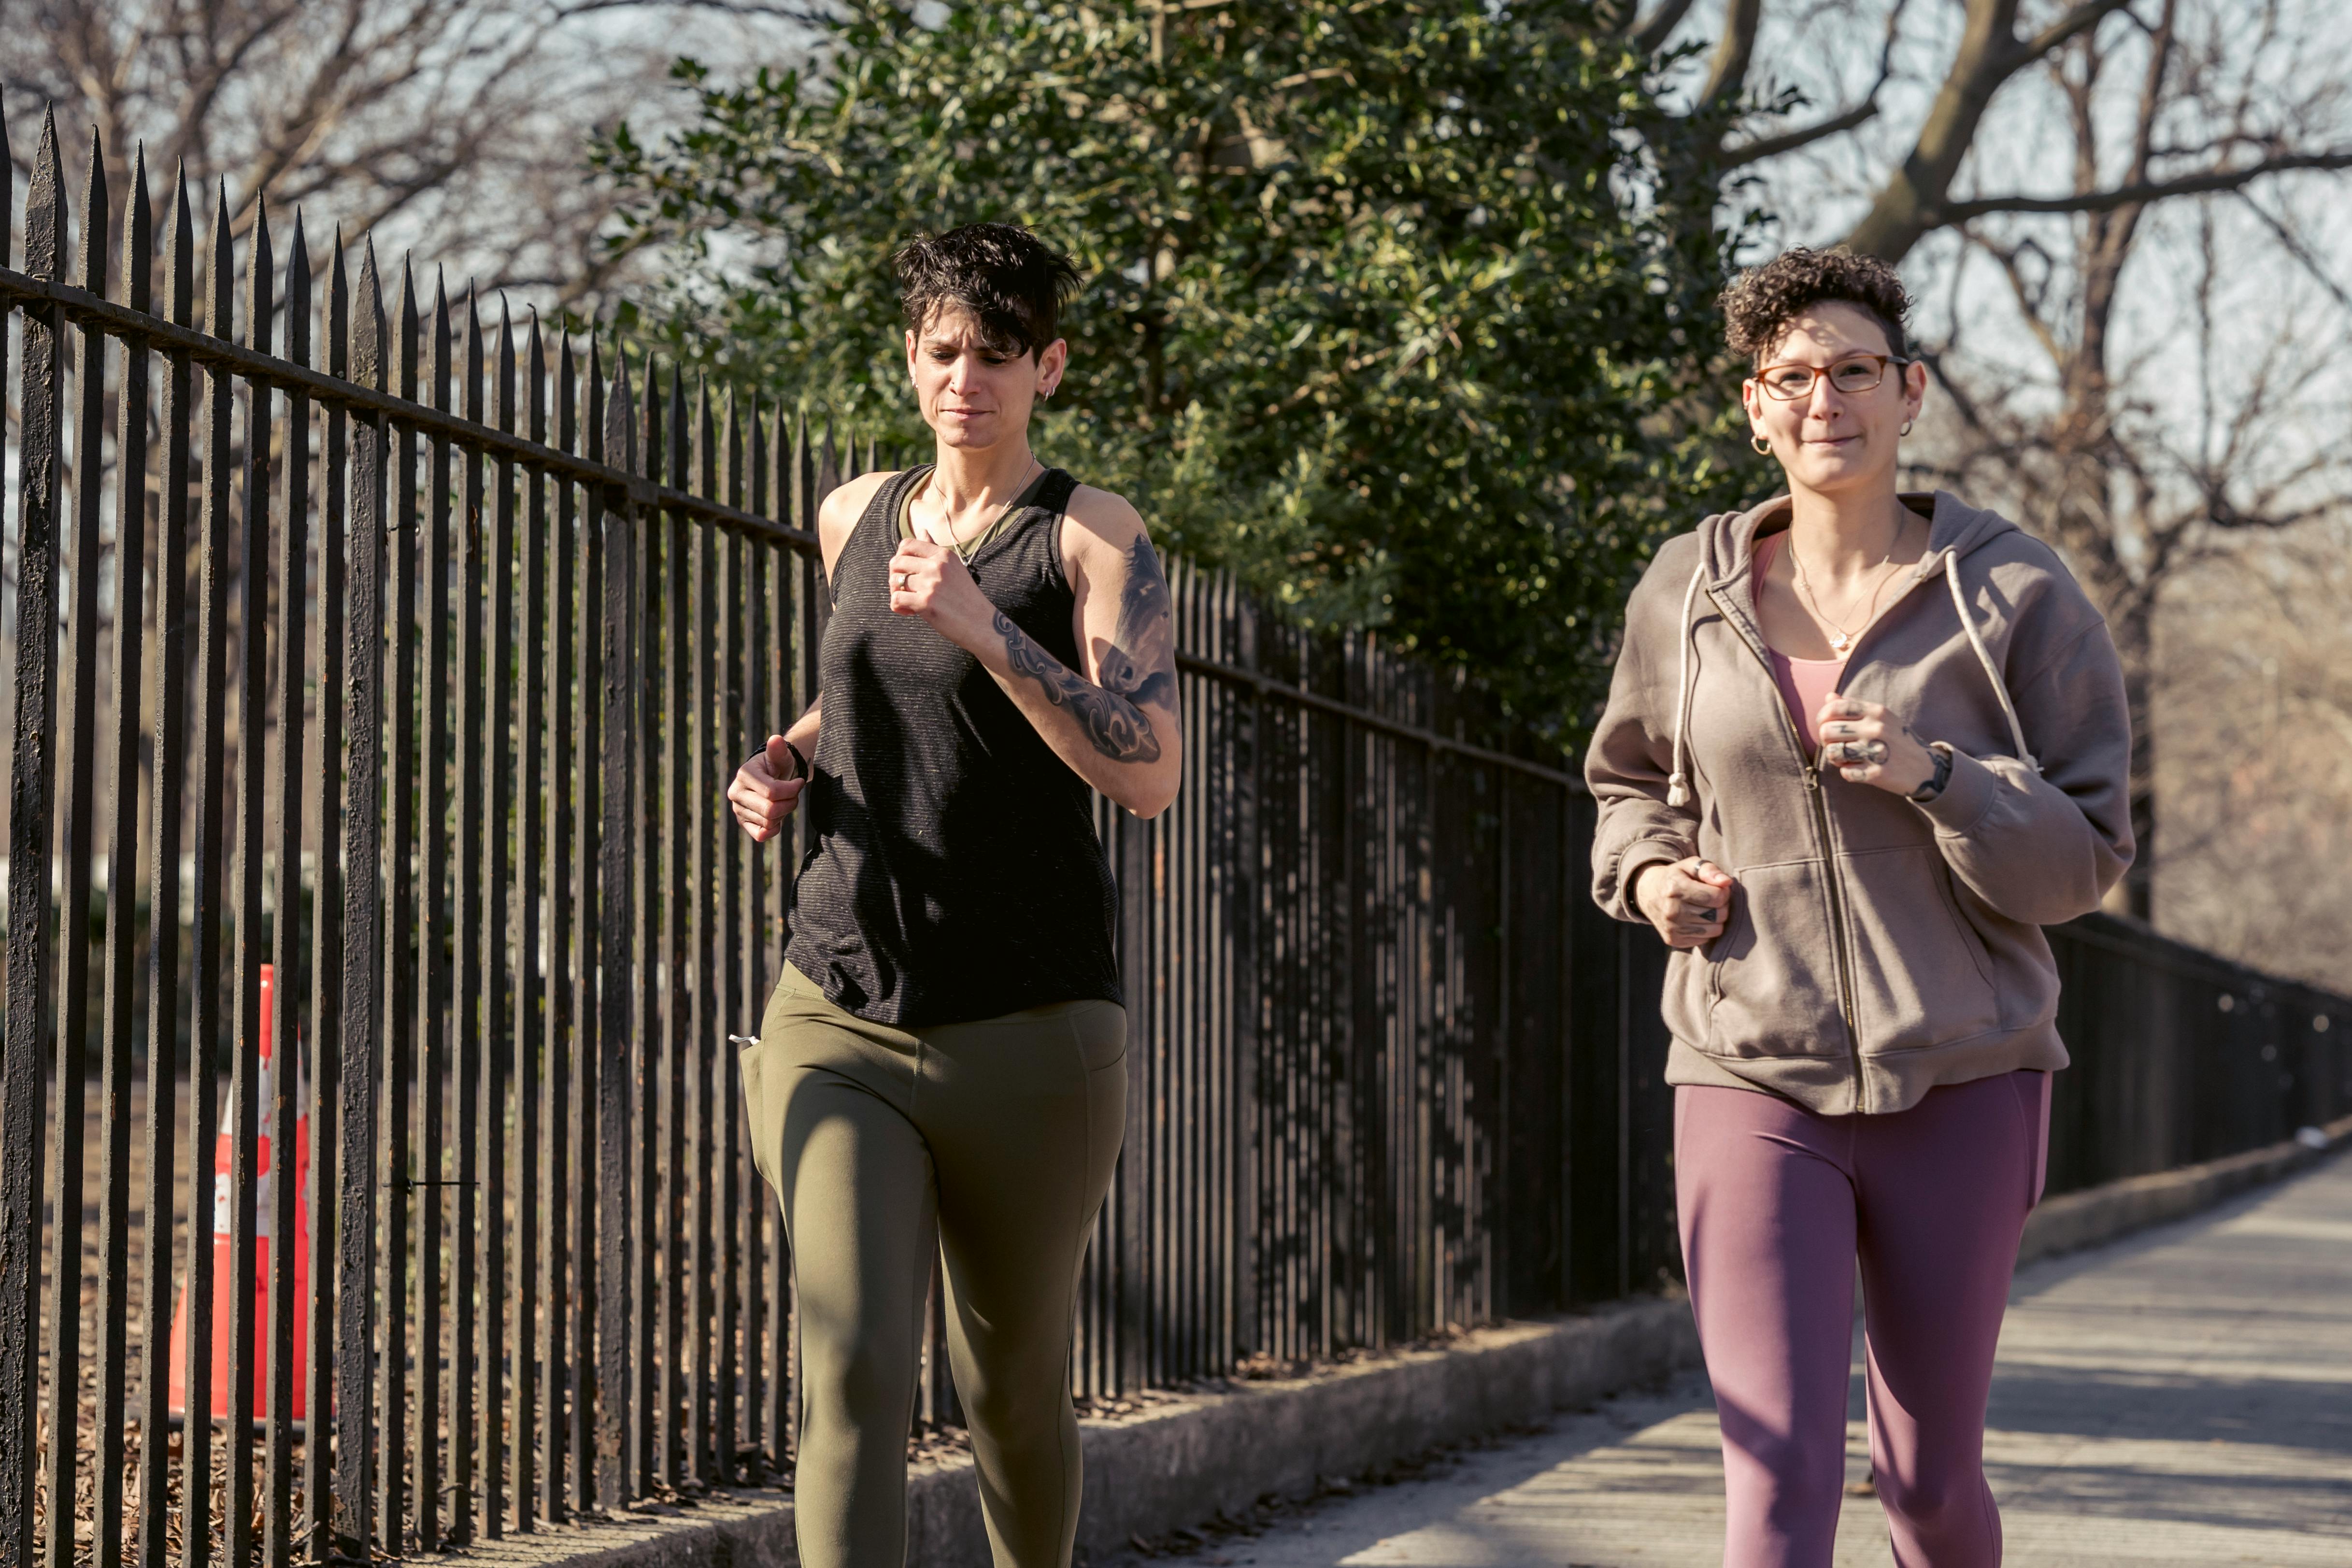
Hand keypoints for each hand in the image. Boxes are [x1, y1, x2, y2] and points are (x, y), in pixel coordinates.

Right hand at [728, 734, 804, 842]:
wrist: (771, 777)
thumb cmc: (778, 765)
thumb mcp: (779, 755)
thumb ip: (778, 749)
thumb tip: (776, 740)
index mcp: (744, 775)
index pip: (772, 792)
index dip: (792, 789)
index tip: (800, 782)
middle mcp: (736, 793)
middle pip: (770, 810)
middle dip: (789, 803)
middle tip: (795, 795)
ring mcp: (738, 810)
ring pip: (768, 822)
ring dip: (784, 814)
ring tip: (785, 802)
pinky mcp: (743, 823)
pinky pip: (761, 835)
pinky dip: (774, 829)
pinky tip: (778, 817)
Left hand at [889, 538, 994, 647]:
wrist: (981, 624)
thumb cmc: (966, 598)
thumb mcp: (953, 568)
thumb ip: (934, 550)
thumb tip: (922, 530)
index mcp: (944, 555)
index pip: (907, 544)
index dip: (899, 557)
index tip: (906, 571)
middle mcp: (937, 566)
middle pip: (896, 562)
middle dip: (894, 576)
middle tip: (903, 589)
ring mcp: (931, 584)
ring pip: (894, 581)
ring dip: (896, 593)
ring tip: (908, 602)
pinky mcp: (926, 603)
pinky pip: (896, 599)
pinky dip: (898, 607)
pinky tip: (910, 612)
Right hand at [1634, 857, 1735, 949]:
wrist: (1648, 894)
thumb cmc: (1676, 877)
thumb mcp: (1690, 866)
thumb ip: (1710, 870)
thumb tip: (1727, 882)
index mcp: (1675, 887)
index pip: (1717, 897)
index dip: (1724, 892)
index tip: (1717, 889)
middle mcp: (1671, 910)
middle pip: (1718, 915)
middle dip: (1722, 906)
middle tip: (1713, 900)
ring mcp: (1671, 927)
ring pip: (1715, 930)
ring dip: (1716, 920)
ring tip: (1706, 910)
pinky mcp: (1673, 940)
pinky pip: (1705, 940)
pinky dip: (1706, 930)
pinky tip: (1697, 920)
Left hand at [1813, 695, 1934, 794]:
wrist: (1927, 767)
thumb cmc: (1898, 740)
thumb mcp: (1881, 718)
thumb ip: (1854, 707)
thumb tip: (1829, 697)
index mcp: (1876, 711)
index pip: (1833, 708)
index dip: (1822, 718)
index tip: (1825, 725)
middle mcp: (1876, 728)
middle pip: (1827, 731)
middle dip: (1826, 739)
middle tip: (1836, 744)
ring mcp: (1877, 751)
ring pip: (1833, 752)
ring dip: (1835, 757)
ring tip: (1846, 758)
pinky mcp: (1877, 773)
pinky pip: (1845, 773)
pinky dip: (1848, 772)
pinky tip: (1858, 770)